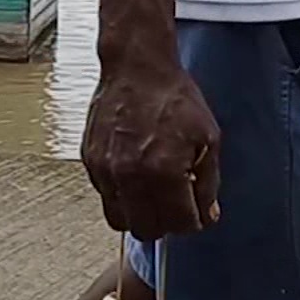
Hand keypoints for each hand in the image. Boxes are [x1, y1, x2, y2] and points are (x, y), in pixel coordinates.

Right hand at [81, 59, 220, 240]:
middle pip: (147, 230)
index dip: (193, 222)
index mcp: (164, 171)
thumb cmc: (174, 98)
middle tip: (174, 207)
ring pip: (120, 221)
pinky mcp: (91, 162)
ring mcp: (106, 170)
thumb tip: (206, 215)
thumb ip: (208, 183)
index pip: (179, 223)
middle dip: (165, 224)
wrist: (137, 68)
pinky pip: (105, 197)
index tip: (195, 213)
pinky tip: (136, 176)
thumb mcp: (208, 139)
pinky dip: (122, 196)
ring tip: (152, 196)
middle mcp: (131, 175)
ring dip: (139, 215)